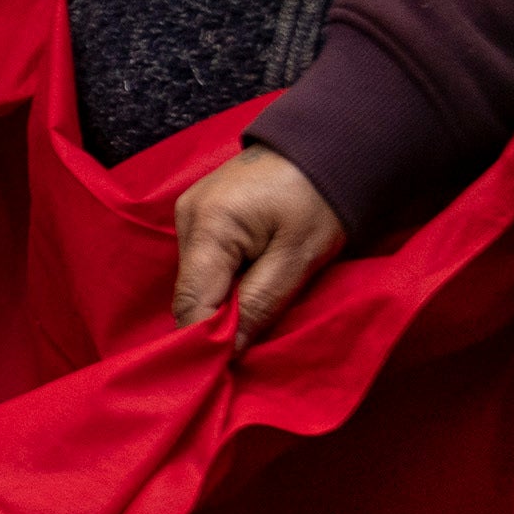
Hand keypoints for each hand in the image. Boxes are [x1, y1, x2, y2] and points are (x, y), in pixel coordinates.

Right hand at [169, 146, 347, 339]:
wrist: (325, 143)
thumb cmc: (321, 197)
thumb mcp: (299, 257)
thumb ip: (260, 304)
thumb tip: (229, 352)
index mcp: (210, 226)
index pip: (191, 304)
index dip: (206, 342)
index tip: (229, 370)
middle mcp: (187, 217)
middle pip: (189, 294)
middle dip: (216, 324)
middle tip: (251, 343)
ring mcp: (188, 212)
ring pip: (195, 281)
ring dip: (221, 302)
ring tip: (257, 307)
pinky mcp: (199, 212)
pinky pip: (202, 262)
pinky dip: (222, 281)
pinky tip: (249, 281)